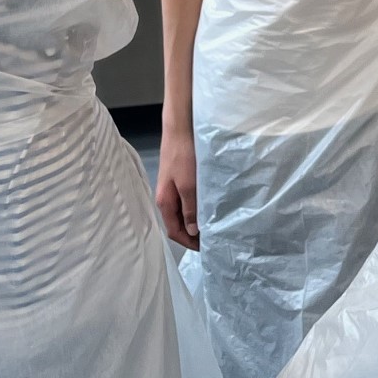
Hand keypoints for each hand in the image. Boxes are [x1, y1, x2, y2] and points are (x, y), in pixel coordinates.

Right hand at [154, 112, 199, 249]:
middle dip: (192, 235)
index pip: (174, 232)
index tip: (205, 248)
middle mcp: (166, 198)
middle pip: (177, 224)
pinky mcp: (178, 179)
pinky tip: (207, 207)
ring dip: (194, 222)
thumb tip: (192, 232)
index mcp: (165, 202)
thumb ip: (190, 210)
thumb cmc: (183, 157)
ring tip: (212, 226)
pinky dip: (195, 209)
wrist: (180, 129)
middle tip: (211, 239)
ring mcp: (171, 188)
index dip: (188, 243)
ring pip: (182, 213)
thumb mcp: (188, 186)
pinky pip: (185, 201)